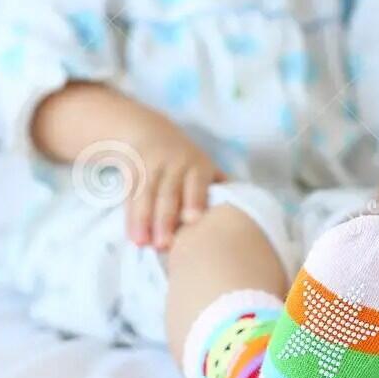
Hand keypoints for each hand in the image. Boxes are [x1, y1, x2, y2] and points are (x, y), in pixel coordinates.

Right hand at [128, 125, 222, 250]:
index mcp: (197, 165)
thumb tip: (247, 209)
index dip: (194, 199)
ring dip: (144, 220)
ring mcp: (152, 168)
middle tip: (164, 245)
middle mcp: (174, 165)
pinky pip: (132, 197)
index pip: (195, 183)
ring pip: (147, 195)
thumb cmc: (186, 162)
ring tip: (143, 244)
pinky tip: (133, 237)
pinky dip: (132, 217)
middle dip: (165, 218)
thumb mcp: (203, 166)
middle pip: (169, 193)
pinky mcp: (134, 173)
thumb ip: (219, 186)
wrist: (150, 133)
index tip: (193, 219)